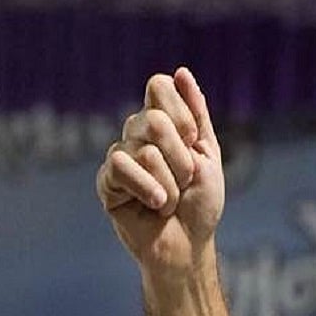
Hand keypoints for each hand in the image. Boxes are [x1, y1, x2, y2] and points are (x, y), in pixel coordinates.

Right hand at [97, 67, 223, 276]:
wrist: (190, 243)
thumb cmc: (202, 203)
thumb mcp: (208, 154)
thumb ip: (196, 113)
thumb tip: (180, 71)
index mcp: (163, 122)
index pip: (159, 86)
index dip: (182, 114)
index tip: (194, 141)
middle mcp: (137, 134)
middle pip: (155, 119)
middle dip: (182, 157)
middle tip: (187, 180)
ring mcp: (120, 155)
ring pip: (145, 149)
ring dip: (171, 181)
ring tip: (170, 200)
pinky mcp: (106, 181)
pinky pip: (121, 167)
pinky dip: (148, 189)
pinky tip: (154, 205)